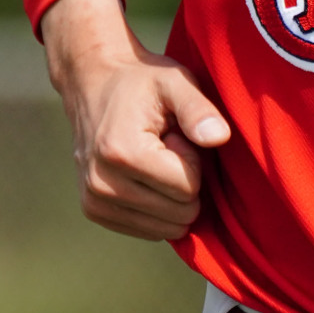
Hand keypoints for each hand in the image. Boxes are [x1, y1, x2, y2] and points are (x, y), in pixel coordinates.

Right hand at [41, 0, 230, 240]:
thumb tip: (220, 138)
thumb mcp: (175, 82)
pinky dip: (155, 207)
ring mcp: (94, 201)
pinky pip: (148, 230)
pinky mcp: (94, 210)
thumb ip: (199, 109)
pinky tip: (142, 173)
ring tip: (153, 158)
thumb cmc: (141, 82)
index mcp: (122, 153)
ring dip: (169, 194)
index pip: (188, 188)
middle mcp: (101, 183)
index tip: (175, 135)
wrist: (93, 83)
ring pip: (165, 228)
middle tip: (165, 146)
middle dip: (183, 181)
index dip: (192, 160)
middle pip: (178, 213)